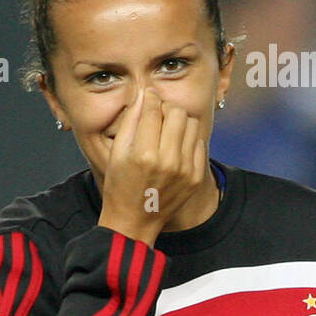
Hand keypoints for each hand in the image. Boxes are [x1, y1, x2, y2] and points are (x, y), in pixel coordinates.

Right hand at [98, 87, 205, 244]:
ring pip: (191, 124)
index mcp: (144, 154)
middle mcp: (168, 160)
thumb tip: (144, 94)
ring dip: (179, 122)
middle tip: (158, 115)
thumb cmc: (120, 187)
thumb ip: (131, 120)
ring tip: (167, 131)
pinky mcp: (196, 176)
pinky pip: (199, 142)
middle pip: (177, 112)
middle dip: (166, 108)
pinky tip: (174, 147)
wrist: (134, 221)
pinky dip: (187, 139)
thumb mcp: (117, 152)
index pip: (154, 109)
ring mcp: (186, 169)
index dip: (150, 98)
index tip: (148, 96)